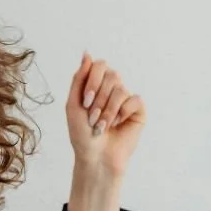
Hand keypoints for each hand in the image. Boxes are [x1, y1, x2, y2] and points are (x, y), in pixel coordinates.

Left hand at [66, 53, 145, 178]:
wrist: (95, 157)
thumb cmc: (82, 135)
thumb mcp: (73, 104)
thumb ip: (79, 78)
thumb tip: (87, 53)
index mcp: (97, 84)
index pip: (99, 65)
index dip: (92, 81)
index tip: (85, 102)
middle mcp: (112, 89)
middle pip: (111, 75)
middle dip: (99, 98)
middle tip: (92, 118)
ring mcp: (126, 99)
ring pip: (121, 89)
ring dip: (108, 110)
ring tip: (102, 126)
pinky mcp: (138, 110)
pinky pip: (133, 100)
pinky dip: (122, 113)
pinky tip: (118, 125)